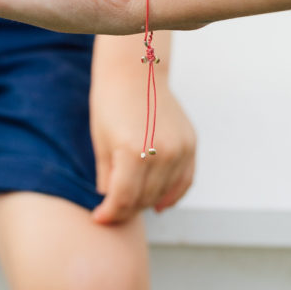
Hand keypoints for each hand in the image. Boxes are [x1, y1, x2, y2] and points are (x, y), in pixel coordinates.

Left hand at [91, 77, 196, 224]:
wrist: (136, 71)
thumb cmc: (110, 102)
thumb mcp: (101, 140)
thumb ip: (107, 176)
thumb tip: (111, 205)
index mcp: (132, 151)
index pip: (122, 198)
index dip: (109, 213)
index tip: (99, 218)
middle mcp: (161, 152)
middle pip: (145, 198)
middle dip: (126, 208)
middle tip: (114, 209)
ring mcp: (180, 149)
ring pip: (165, 194)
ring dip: (148, 203)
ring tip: (132, 202)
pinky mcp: (191, 144)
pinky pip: (185, 181)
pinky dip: (173, 195)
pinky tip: (159, 203)